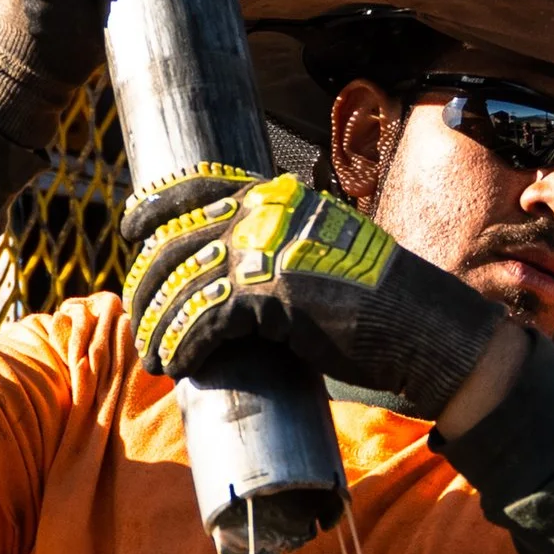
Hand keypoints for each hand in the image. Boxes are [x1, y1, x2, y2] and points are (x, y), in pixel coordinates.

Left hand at [121, 167, 505, 418]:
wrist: (423, 326)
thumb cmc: (373, 300)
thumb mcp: (314, 255)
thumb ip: (270, 251)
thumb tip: (220, 276)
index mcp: (277, 197)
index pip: (198, 188)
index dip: (157, 207)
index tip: (131, 228)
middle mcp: (268, 211)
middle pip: (179, 241)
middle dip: (150, 285)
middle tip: (140, 318)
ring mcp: (269, 246)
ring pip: (187, 284)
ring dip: (162, 325)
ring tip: (153, 355)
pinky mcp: (272, 291)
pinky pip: (207, 319)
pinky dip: (186, 345)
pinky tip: (177, 364)